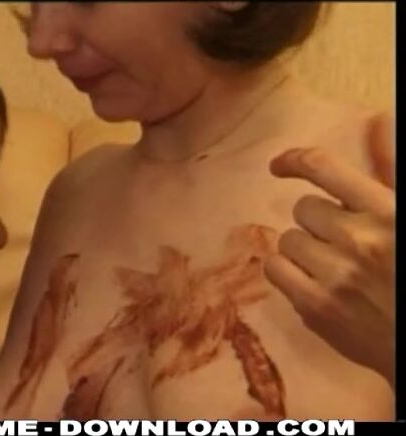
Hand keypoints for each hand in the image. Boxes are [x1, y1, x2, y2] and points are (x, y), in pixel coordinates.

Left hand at [264, 114, 394, 386]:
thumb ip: (389, 172)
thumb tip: (378, 120)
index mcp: (387, 211)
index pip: (324, 168)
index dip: (295, 161)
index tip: (279, 166)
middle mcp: (360, 239)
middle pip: (304, 209)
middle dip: (319, 222)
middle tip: (341, 242)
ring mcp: (336, 275)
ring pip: (287, 239)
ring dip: (303, 248)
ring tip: (330, 266)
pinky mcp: (316, 306)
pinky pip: (274, 269)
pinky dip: (287, 271)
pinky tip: (310, 280)